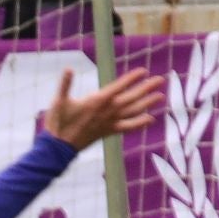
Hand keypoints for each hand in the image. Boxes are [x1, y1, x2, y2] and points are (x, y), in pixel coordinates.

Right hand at [43, 67, 164, 150]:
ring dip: (148, 103)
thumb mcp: (58, 101)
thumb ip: (65, 84)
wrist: (58, 148)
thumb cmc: (58, 123)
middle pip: (131, 97)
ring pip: (133, 111)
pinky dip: (139, 123)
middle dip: (146, 88)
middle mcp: (107, 111)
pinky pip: (128, 127)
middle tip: (161, 80)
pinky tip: (150, 120)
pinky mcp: (108, 132)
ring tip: (160, 96)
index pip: (119, 86)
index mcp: (97, 101)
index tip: (143, 71)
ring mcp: (109, 122)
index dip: (132, 78)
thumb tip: (67, 68)